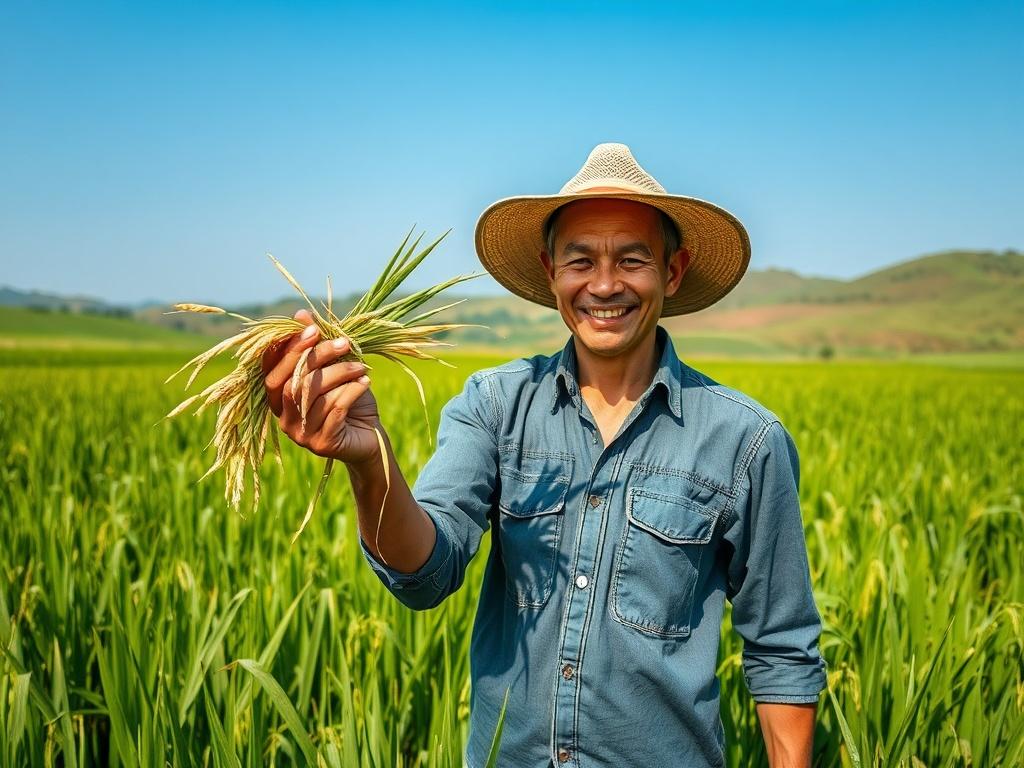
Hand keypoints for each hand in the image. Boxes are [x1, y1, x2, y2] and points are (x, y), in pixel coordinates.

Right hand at [261, 309, 382, 464]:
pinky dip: (351, 391)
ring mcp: (300, 434)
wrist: (369, 436)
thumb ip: (316, 345)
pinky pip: (334, 410)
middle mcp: (284, 418)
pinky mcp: (322, 443)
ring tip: (361, 367)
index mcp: (279, 399)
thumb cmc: (348, 399)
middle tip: (344, 342)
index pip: (272, 371)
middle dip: (319, 357)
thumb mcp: (333, 369)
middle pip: (293, 381)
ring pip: (314, 395)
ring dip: (340, 374)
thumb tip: (300, 314)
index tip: (313, 329)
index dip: (289, 349)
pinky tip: (365, 382)